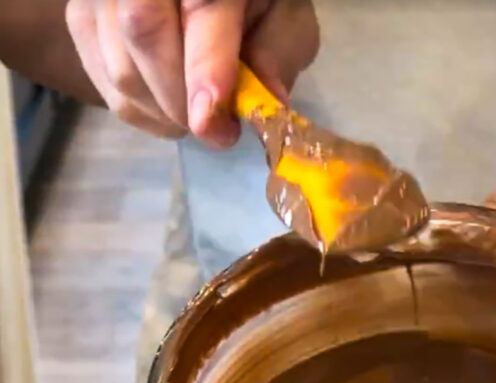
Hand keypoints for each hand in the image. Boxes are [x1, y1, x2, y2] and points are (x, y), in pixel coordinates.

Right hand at [65, 0, 318, 145]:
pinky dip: (141, 111)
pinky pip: (103, 82)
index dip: (205, 71)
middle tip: (217, 129)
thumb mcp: (284, 18)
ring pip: (120, 68)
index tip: (213, 123)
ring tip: (197, 114)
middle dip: (183, 100)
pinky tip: (169, 107)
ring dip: (164, 112)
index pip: (201, 5)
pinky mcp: (82, 17)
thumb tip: (265, 103)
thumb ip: (277, 54)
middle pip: (144, 34)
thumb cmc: (255, 2)